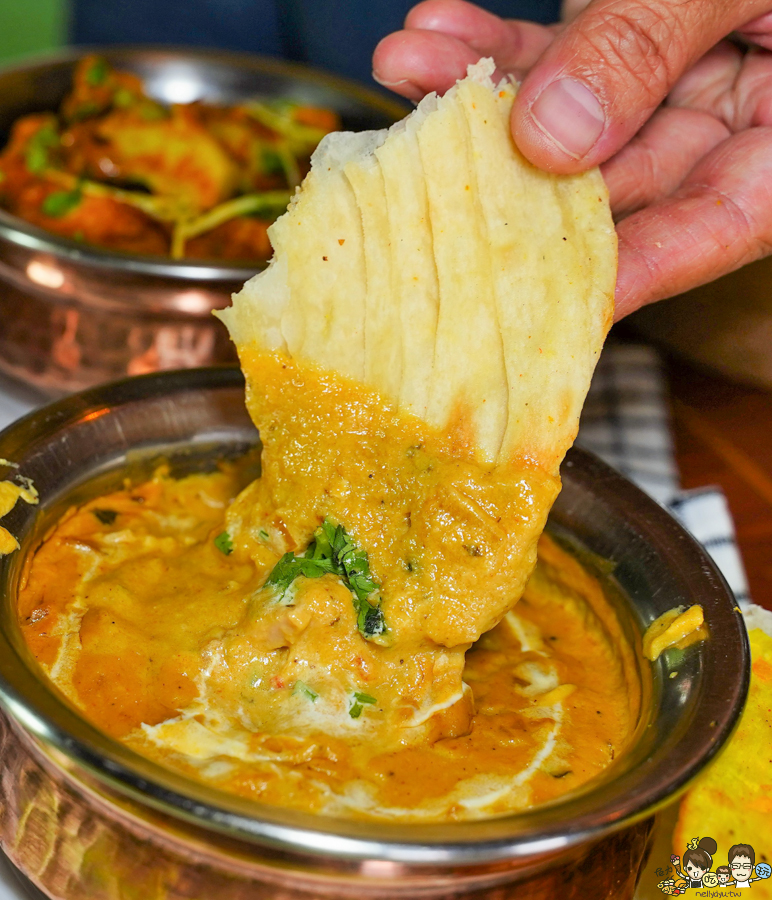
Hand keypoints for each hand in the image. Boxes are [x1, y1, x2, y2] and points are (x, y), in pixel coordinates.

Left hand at [373, 0, 771, 318]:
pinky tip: (437, 30)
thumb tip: (552, 134)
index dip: (627, 269)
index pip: (710, 229)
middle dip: (517, 178)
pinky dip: (499, 45)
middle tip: (430, 176)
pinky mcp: (631, 40)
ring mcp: (676, 85)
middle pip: (617, 184)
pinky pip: (559, 54)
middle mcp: (728, 127)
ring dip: (483, 96)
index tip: (542, 297)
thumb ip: (656, 40)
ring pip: (571, 118)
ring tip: (405, 71)